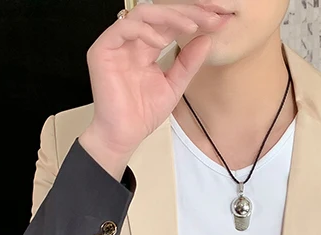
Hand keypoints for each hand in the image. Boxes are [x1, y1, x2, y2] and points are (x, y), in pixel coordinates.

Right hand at [81, 3, 228, 161]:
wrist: (123, 136)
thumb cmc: (142, 115)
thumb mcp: (174, 85)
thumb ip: (188, 63)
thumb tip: (206, 39)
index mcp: (146, 47)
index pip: (171, 23)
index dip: (195, 18)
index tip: (218, 20)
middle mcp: (132, 42)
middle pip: (160, 13)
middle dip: (188, 11)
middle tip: (211, 16)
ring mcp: (117, 44)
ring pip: (143, 13)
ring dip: (170, 16)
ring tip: (191, 26)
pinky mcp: (103, 50)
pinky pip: (123, 28)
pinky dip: (145, 31)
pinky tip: (162, 42)